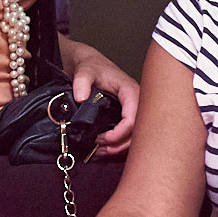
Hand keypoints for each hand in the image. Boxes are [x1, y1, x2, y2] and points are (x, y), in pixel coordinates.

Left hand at [68, 43, 139, 157]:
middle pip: (136, 133)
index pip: (133, 119)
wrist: (92, 65)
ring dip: (118, 148)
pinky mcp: (127, 117)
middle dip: (119, 145)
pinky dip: (117, 146)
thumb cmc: (93, 67)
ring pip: (134, 137)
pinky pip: (128, 136)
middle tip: (100, 149)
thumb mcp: (85, 71)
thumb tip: (81, 98)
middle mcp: (136, 103)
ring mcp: (133, 111)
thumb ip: (81, 82)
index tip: (103, 139)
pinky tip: (104, 149)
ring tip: (100, 151)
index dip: (119, 133)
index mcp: (130, 92)